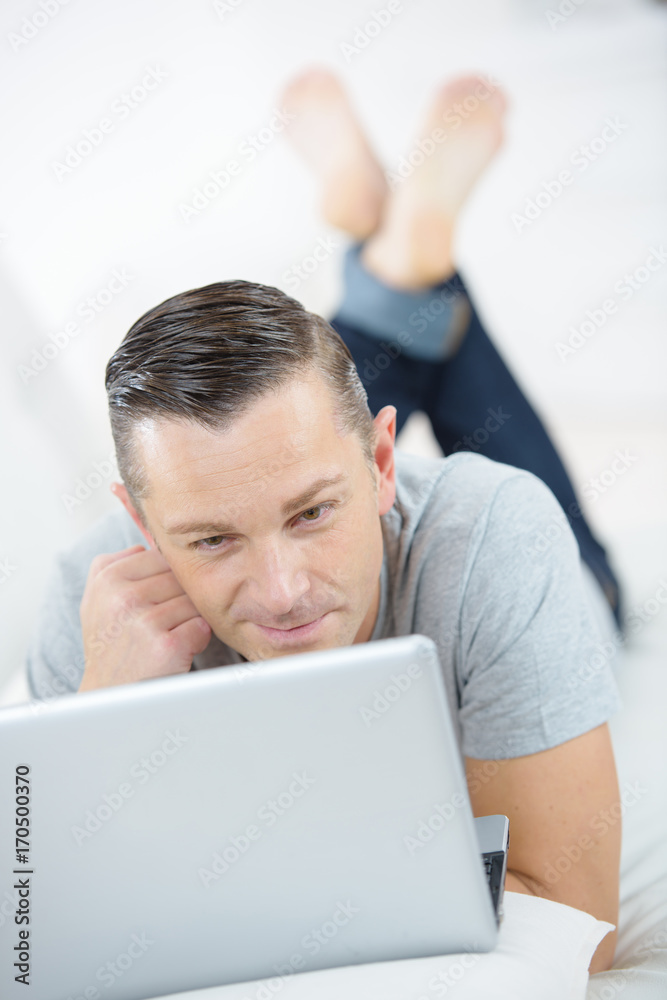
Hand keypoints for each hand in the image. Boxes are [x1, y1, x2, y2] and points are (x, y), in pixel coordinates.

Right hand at [78, 544, 211, 691]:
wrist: (110, 697)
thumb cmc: (110, 646)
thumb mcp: (97, 601)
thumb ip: (112, 565)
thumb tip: (144, 540)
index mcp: (108, 578)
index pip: (163, 558)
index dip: (167, 582)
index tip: (153, 603)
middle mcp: (123, 597)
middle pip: (181, 579)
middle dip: (180, 601)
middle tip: (161, 626)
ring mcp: (145, 621)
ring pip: (194, 602)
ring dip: (190, 621)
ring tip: (166, 639)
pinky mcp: (167, 645)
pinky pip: (202, 626)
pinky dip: (197, 641)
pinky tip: (176, 652)